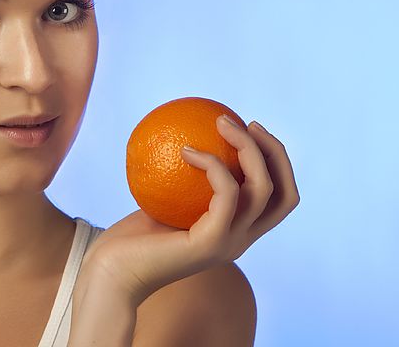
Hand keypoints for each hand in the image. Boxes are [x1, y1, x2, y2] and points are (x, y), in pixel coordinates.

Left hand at [82, 117, 299, 306]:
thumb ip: (184, 179)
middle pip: (284, 193)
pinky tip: (186, 150)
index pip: (280, 198)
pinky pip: (227, 192)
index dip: (278, 162)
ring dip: (247, 147)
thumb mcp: (165, 200)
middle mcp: (241, 240)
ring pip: (262, 187)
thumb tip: (187, 133)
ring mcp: (230, 243)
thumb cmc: (133, 237)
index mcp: (237, 232)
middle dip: (275, 152)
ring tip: (222, 123)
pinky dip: (213, 163)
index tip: (251, 130)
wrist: (114, 274)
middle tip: (247, 123)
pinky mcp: (211, 242)